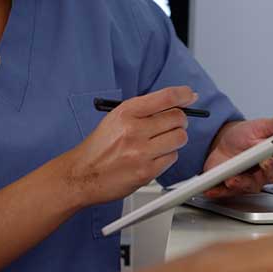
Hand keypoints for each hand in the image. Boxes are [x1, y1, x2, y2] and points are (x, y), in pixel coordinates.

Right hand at [60, 86, 196, 205]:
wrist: (82, 174)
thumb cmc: (100, 147)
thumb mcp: (116, 118)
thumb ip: (144, 110)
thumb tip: (175, 102)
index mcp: (126, 112)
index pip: (166, 97)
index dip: (183, 95)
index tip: (190, 96)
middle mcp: (134, 130)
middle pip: (178, 118)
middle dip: (179, 121)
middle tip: (171, 125)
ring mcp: (141, 152)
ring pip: (179, 138)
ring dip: (175, 140)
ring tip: (160, 143)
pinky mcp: (146, 171)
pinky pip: (172, 158)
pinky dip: (167, 156)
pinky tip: (153, 157)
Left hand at [203, 110, 272, 197]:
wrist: (218, 146)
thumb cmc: (243, 138)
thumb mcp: (261, 126)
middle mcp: (269, 169)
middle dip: (271, 166)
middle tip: (267, 161)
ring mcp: (253, 180)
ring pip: (253, 184)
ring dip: (243, 181)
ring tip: (233, 177)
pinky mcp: (235, 188)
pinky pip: (229, 192)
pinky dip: (221, 190)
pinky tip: (215, 188)